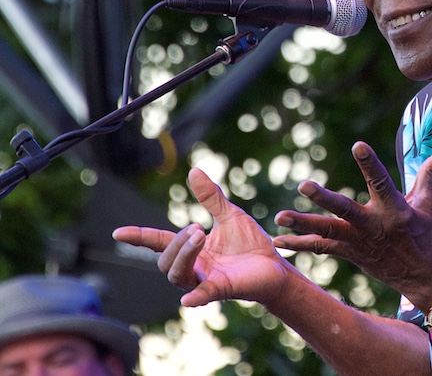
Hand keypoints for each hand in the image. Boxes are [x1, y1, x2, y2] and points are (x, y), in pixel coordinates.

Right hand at [113, 167, 288, 306]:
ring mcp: (206, 280)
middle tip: (198, 227)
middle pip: (165, 261)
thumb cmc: (251, 245)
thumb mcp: (230, 215)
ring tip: (200, 234)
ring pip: (177, 275)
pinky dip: (195, 296)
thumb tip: (194, 170)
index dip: (140, 237)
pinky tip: (188, 298)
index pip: (159, 242)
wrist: (276, 266)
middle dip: (175, 242)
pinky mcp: (223, 289)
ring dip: (184, 253)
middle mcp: (195, 266)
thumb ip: (211, 197)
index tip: (118, 232)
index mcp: (193, 249)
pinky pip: (203, 295)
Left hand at [272, 141, 431, 310]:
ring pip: (327, 232)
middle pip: (345, 210)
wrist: (424, 278)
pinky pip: (322, 249)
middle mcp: (374, 226)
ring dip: (302, 224)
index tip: (358, 146)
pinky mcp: (350, 253)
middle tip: (304, 185)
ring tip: (279, 216)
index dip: (370, 164)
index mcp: (395, 210)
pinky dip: (300, 244)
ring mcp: (359, 242)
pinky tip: (279, 239)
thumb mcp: (430, 203)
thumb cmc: (427, 234)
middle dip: (324, 199)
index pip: (381, 181)